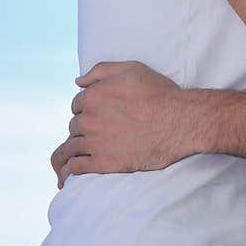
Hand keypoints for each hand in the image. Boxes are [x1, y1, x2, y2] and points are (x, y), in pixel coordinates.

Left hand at [50, 61, 188, 185]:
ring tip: (66, 162)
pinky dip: (68, 172)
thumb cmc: (159, 93)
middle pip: (74, 126)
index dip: (86, 109)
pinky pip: (76, 168)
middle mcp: (89, 118)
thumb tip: (78, 81)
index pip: (77, 104)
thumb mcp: (131, 69)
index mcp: (93, 95)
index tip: (96, 115)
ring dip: (68, 153)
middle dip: (82, 129)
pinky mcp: (103, 163)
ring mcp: (94, 142)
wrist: (179, 121)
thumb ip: (101, 70)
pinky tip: (67, 176)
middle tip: (95, 134)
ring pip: (70, 148)